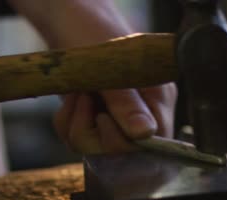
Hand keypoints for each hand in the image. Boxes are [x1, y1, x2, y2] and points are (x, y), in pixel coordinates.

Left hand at [11, 0, 177, 153]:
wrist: (67, 20)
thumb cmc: (93, 34)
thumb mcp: (110, 70)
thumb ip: (127, 104)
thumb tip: (144, 135)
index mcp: (159, 100)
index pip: (154, 143)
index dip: (124, 141)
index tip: (103, 118)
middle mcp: (144, 113)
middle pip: (123, 151)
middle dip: (92, 131)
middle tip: (83, 99)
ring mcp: (119, 116)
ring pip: (97, 148)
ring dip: (76, 125)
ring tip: (76, 95)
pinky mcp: (97, 118)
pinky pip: (82, 139)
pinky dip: (69, 123)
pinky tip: (70, 101)